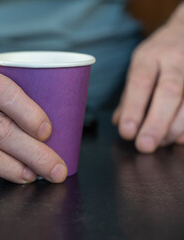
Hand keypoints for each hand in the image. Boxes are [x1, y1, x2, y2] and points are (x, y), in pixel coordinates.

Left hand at [113, 3, 183, 152]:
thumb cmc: (159, 54)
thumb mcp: (139, 66)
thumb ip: (129, 95)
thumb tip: (118, 122)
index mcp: (149, 56)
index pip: (140, 82)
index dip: (133, 109)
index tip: (126, 132)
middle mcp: (175, 59)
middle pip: (169, 91)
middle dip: (156, 123)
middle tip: (145, 145)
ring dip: (175, 127)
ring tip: (162, 143)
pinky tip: (180, 138)